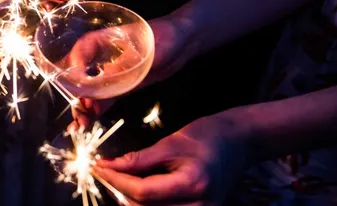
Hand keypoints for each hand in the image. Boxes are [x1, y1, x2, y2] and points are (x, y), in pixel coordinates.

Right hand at [69, 14, 194, 127]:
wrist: (184, 42)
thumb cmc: (166, 35)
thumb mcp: (146, 50)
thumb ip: (125, 64)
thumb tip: (101, 78)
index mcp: (105, 38)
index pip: (82, 49)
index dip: (75, 65)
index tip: (76, 83)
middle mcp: (102, 55)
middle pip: (81, 73)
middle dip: (76, 93)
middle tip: (80, 111)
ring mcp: (111, 71)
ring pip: (91, 89)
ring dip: (84, 106)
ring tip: (80, 124)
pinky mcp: (121, 84)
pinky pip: (105, 97)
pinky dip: (97, 109)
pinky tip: (89, 121)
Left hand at [93, 113, 249, 204]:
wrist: (238, 143)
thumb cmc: (206, 136)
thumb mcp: (171, 143)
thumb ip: (140, 159)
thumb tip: (108, 166)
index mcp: (194, 184)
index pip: (143, 192)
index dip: (116, 180)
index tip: (98, 167)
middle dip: (120, 191)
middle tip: (105, 172)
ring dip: (130, 200)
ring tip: (119, 179)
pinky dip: (146, 204)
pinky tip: (136, 189)